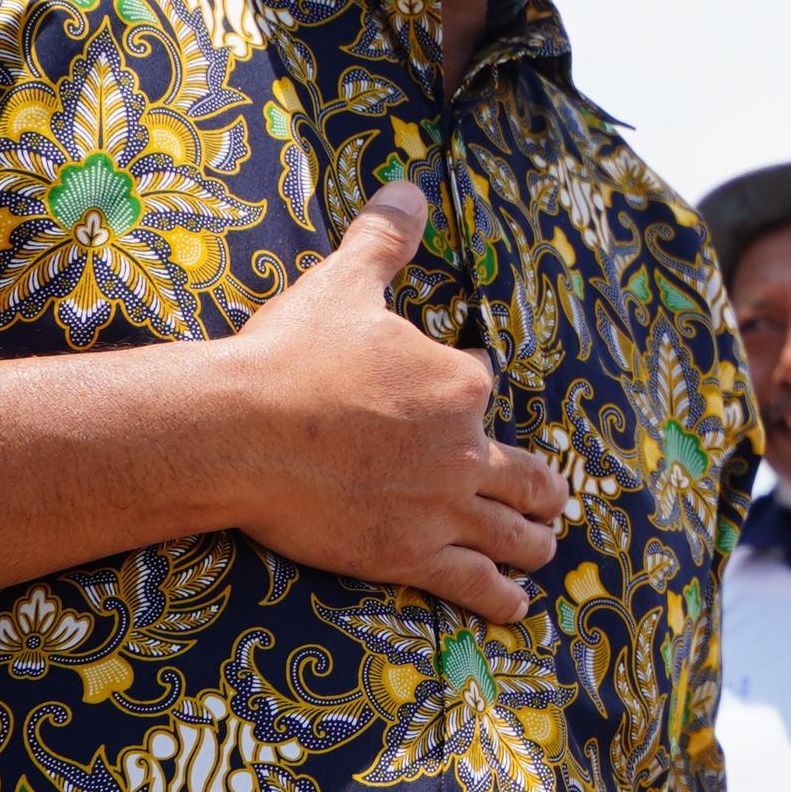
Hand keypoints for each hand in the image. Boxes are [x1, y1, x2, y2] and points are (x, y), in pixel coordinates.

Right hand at [209, 180, 564, 626]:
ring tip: (543, 546)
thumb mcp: (343, 282)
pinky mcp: (411, 554)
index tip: (449, 400)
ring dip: (534, 538)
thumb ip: (383, 238)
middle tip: (551, 495)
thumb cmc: (291, 355)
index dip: (465, 392)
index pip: (481, 386)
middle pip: (526, 471)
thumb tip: (407, 187)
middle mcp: (465, 448)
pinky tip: (516, 604)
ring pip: (513, 530)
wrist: (240, 430)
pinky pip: (475, 581)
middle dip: (542, 486)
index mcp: (459, 382)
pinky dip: (502, 596)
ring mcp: (443, 506)